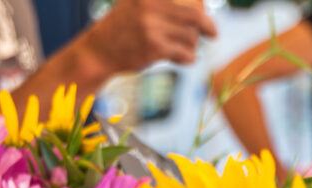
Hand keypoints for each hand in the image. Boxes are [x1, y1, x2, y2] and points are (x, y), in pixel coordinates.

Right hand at [78, 0, 217, 74]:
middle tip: (213, 34)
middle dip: (208, 26)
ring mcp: (153, 26)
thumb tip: (199, 7)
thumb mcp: (136, 5)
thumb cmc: (121, 28)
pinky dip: (188, 58)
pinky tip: (185, 59)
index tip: (206, 12)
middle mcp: (151, 5)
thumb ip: (160, 4)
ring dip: (193, 46)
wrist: (98, 51)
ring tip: (186, 49)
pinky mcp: (155, 47)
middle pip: (195, 15)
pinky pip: (185, 53)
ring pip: (191, 37)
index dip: (202, 5)